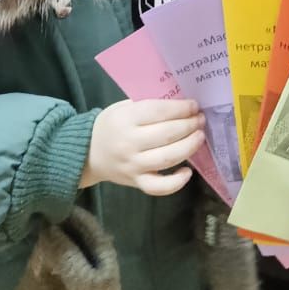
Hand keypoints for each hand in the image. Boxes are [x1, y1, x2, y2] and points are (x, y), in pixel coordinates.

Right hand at [80, 98, 204, 195]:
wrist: (87, 152)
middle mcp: (129, 143)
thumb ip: (147, 104)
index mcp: (126, 119)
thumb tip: (180, 102)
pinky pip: (158, 187)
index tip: (194, 105)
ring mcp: (133, 165)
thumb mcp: (123, 107)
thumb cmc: (111, 125)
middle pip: (167, 134)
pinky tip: (188, 172)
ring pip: (167, 158)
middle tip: (200, 119)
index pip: (159, 111)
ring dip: (189, 147)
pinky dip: (176, 182)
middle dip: (189, 125)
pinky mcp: (135, 182)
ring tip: (200, 136)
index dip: (181, 108)